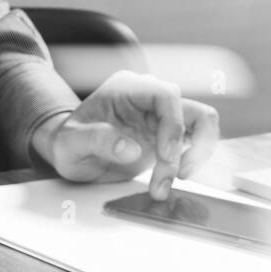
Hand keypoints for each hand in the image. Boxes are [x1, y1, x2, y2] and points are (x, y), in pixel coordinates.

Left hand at [30, 70, 219, 198]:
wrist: (70, 152)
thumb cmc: (68, 143)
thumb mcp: (71, 143)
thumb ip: (97, 140)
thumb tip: (130, 149)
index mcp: (129, 88)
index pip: (166, 96)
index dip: (173, 125)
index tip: (166, 157)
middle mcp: (150, 98)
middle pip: (193, 112)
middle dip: (189, 148)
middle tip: (172, 178)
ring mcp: (161, 117)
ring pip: (202, 126)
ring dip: (196, 156)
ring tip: (170, 184)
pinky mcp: (168, 137)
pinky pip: (195, 143)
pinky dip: (192, 162)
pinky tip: (171, 180)